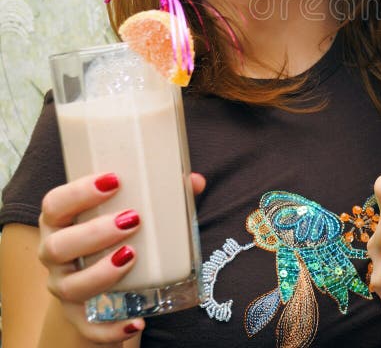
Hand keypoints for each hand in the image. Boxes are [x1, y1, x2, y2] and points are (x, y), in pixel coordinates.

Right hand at [37, 172, 205, 342]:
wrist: (104, 289)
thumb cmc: (115, 236)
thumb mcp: (131, 212)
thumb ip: (163, 195)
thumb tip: (196, 181)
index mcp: (63, 222)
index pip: (55, 204)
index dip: (78, 192)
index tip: (113, 180)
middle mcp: (56, 256)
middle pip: (57, 246)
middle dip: (93, 232)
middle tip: (132, 220)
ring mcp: (65, 288)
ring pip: (70, 286)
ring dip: (100, 273)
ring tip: (132, 256)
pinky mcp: (81, 319)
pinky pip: (90, 329)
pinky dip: (111, 329)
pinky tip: (135, 321)